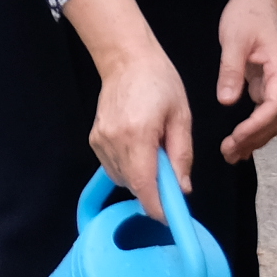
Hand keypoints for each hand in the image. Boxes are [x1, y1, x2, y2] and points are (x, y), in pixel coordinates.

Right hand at [66, 0, 197, 214]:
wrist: (126, 59)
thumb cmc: (160, 83)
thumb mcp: (181, 117)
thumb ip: (181, 156)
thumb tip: (182, 189)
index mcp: (138, 135)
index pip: (143, 185)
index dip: (157, 207)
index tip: (171, 217)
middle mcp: (113, 142)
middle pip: (133, 185)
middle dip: (154, 188)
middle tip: (171, 172)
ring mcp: (100, 142)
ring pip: (123, 179)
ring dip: (141, 176)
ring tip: (154, 150)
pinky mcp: (94, 140)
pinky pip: (113, 167)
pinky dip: (129, 166)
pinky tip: (139, 146)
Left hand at [218, 0, 276, 162]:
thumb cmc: (247, 14)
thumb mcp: (234, 39)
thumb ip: (231, 70)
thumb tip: (226, 101)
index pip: (275, 105)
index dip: (257, 125)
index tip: (236, 138)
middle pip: (276, 117)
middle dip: (255, 138)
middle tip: (229, 154)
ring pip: (273, 118)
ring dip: (255, 137)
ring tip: (232, 154)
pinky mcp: (271, 83)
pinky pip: (266, 111)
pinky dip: (255, 127)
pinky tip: (240, 141)